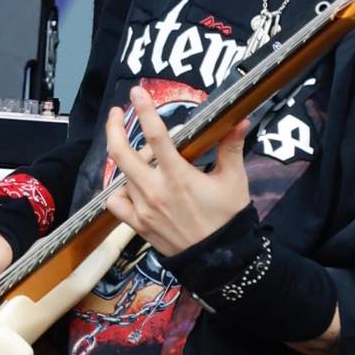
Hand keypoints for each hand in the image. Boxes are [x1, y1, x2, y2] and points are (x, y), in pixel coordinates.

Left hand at [105, 86, 251, 258]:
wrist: (219, 261)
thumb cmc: (228, 219)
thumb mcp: (234, 181)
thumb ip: (230, 148)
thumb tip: (239, 120)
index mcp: (178, 176)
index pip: (155, 135)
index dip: (144, 110)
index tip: (136, 93)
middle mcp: (155, 191)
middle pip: (121, 153)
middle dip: (115, 128)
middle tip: (118, 113)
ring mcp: (143, 209)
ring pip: (121, 176)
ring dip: (126, 160)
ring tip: (139, 153)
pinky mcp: (138, 226)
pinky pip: (116, 203)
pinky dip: (118, 192)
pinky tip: (130, 186)